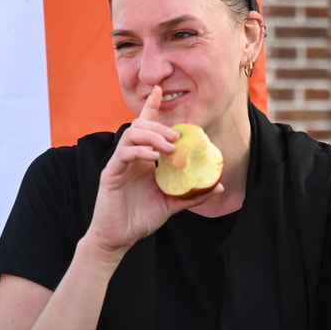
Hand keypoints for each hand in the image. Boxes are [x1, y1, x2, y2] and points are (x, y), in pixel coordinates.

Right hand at [85, 86, 222, 254]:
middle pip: (140, 127)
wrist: (119, 239)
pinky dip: (139, 152)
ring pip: (131, 136)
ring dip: (152, 137)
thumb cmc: (141, 219)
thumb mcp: (173, 204)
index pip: (145, 127)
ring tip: (169, 148)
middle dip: (159, 126)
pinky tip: (152, 158)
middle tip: (177, 138)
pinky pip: (123, 154)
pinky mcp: (110, 174)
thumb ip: (193, 194)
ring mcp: (119, 164)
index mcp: (143, 159)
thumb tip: (219, 185)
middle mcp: (130, 157)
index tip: (159, 90)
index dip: (151, 107)